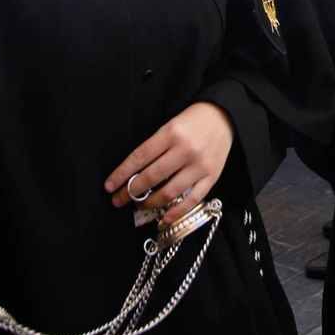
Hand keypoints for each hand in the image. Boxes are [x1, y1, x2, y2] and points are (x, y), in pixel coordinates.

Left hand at [105, 102, 233, 223]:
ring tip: (138, 204)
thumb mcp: (170, 125)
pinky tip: (164, 217)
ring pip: (169, 192)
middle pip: (152, 177)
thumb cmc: (193, 121)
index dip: (121, 174)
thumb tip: (133, 173)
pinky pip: (192, 199)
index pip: (140, 157)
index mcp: (171, 132)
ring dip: (149, 203)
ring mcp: (200, 165)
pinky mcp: (212, 176)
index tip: (109, 186)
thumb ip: (154, 147)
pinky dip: (176, 212)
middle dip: (130, 192)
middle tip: (118, 200)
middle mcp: (185, 149)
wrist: (224, 116)